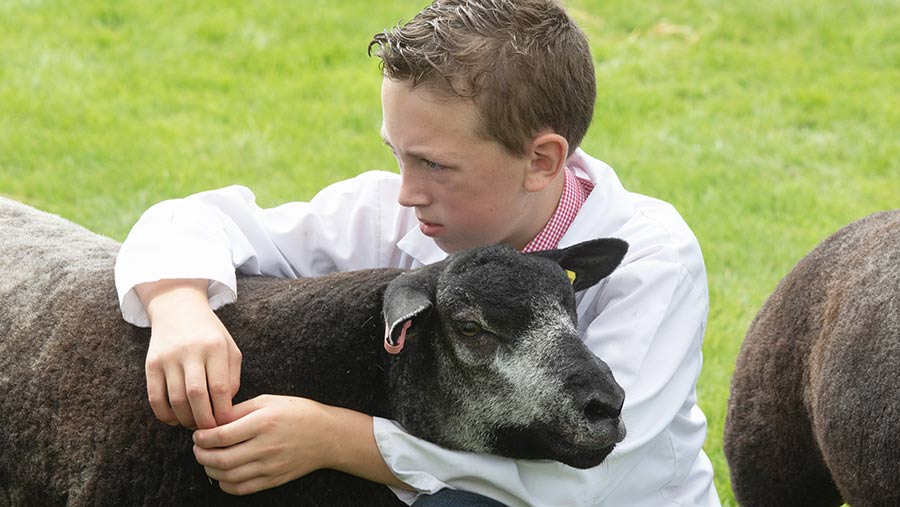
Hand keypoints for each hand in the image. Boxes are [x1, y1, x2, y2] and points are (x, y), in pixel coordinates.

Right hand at [138, 279, 241, 428]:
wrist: (178, 307)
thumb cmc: (210, 334)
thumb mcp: (229, 348)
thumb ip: (232, 377)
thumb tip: (225, 407)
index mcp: (214, 347)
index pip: (220, 388)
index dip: (223, 412)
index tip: (227, 425)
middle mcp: (190, 351)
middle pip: (196, 396)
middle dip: (205, 420)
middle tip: (210, 431)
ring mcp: (168, 357)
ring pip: (175, 399)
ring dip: (185, 419)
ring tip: (194, 424)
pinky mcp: (151, 363)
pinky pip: (155, 397)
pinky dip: (164, 414)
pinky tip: (175, 419)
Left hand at [192, 395, 333, 494]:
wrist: (327, 436)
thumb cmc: (298, 412)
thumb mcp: (269, 400)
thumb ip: (240, 410)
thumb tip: (213, 420)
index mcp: (263, 422)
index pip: (221, 435)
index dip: (202, 437)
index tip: (198, 434)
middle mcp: (266, 446)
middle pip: (221, 459)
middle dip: (201, 455)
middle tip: (197, 448)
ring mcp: (270, 466)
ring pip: (228, 476)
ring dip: (210, 470)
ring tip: (207, 460)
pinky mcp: (274, 479)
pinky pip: (242, 489)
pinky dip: (225, 485)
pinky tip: (222, 475)